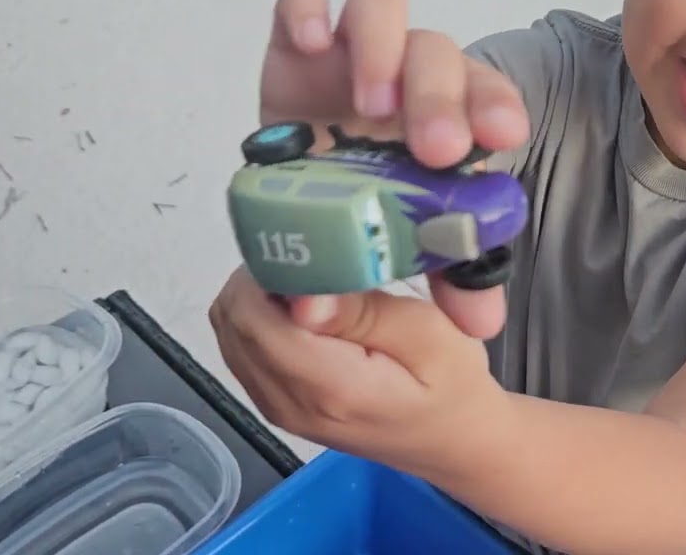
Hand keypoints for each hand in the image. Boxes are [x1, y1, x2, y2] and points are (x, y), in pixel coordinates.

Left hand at [208, 265, 510, 480]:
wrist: (456, 441)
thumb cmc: (452, 383)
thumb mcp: (428, 335)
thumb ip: (363, 311)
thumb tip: (302, 295)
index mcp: (327, 387)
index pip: (251, 315)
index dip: (267, 267)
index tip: (309, 245)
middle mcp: (287, 402)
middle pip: (232, 318)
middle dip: (262, 274)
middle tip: (315, 257)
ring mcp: (275, 407)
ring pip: (229, 329)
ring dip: (259, 294)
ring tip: (315, 282)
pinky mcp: (274, 402)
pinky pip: (241, 346)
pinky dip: (261, 316)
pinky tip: (307, 309)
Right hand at [256, 0, 529, 337]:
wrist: (304, 204)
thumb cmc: (368, 216)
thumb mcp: (409, 251)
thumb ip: (450, 278)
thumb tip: (482, 323)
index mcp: (448, 118)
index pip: (485, 91)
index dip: (493, 104)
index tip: (499, 135)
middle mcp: (405, 76)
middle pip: (435, 49)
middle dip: (438, 93)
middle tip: (431, 148)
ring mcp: (350, 53)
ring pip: (380, 4)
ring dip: (381, 46)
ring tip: (366, 104)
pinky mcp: (294, 47)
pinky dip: (304, 9)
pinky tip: (311, 43)